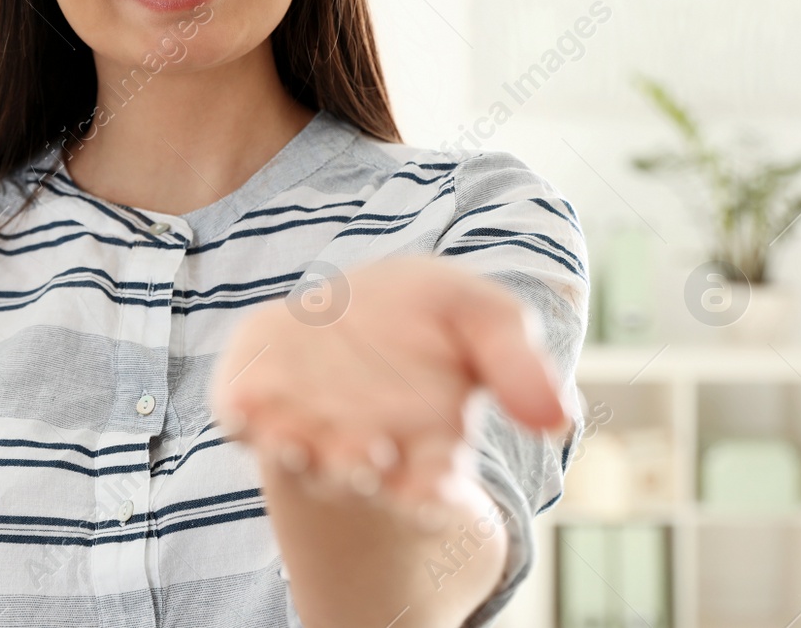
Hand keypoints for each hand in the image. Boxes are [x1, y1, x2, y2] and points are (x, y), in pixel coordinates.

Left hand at [208, 256, 570, 521]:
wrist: (350, 308)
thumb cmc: (425, 322)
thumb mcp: (486, 320)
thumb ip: (519, 364)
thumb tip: (560, 419)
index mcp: (425, 447)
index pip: (428, 485)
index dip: (427, 492)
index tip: (431, 487)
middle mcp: (361, 448)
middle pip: (357, 474)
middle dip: (358, 468)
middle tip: (366, 457)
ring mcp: (301, 427)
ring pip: (296, 454)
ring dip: (297, 452)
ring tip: (297, 442)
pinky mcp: (249, 400)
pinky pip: (239, 416)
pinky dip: (240, 417)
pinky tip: (241, 410)